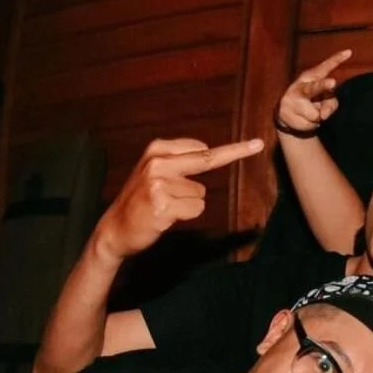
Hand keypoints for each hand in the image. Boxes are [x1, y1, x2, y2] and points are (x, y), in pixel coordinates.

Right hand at [92, 137, 264, 261]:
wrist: (114, 228)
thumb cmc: (141, 201)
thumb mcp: (154, 172)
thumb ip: (180, 162)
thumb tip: (208, 152)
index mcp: (157, 150)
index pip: (202, 149)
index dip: (231, 150)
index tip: (255, 144)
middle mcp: (158, 163)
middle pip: (208, 160)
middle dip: (237, 152)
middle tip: (258, 144)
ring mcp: (159, 184)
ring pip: (201, 195)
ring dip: (188, 204)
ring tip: (165, 207)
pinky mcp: (163, 205)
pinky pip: (196, 209)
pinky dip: (186, 216)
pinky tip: (165, 217)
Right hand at [275, 49, 350, 136]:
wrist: (288, 116)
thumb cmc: (312, 104)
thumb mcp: (325, 102)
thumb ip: (331, 104)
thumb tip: (323, 115)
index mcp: (312, 77)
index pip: (325, 67)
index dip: (336, 59)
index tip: (349, 52)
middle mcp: (301, 85)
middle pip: (315, 87)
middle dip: (323, 85)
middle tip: (333, 83)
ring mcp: (291, 98)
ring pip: (315, 114)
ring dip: (316, 119)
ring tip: (308, 114)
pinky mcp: (284, 111)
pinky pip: (308, 124)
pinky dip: (309, 126)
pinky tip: (301, 119)